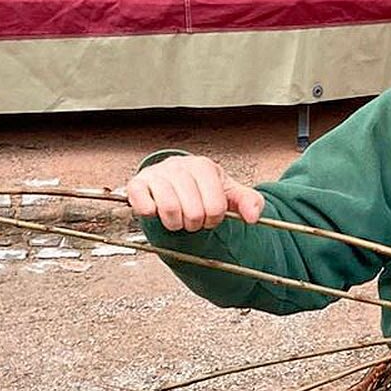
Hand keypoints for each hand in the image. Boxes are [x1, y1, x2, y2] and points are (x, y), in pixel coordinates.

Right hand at [125, 155, 263, 231]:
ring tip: (177, 218)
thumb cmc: (203, 187)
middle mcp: (179, 167)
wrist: (177, 180)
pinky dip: (150, 213)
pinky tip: (156, 212)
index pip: (214, 207)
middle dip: (195, 223)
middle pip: (192, 212)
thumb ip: (249, 202)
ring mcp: (157, 174)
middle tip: (193, 218)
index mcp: (203, 167)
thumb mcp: (230, 193)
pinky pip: (143, 204)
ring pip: (169, 210)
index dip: (213, 219)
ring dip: (175, 223)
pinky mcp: (137, 184)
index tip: (210, 215)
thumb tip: (253, 217)